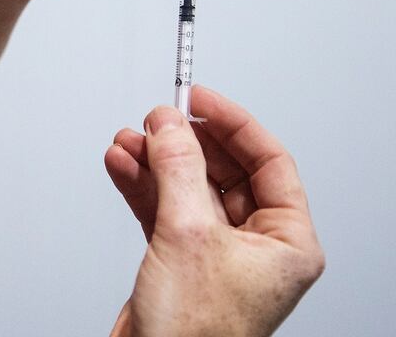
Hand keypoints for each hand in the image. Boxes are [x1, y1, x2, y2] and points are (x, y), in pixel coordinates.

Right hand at [104, 87, 324, 336]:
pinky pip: (163, 209)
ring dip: (155, 162)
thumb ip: (178, 169)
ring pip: (187, 188)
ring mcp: (215, 254)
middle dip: (184, 143)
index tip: (198, 97)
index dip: (232, 123)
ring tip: (129, 140)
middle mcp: (255, 246)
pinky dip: (142, 185)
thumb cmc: (194, 333)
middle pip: (222, 171)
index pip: (268, 161)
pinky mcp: (179, 261)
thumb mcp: (188, 235)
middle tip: (156, 119)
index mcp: (287, 242)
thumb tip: (170, 124)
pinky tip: (122, 164)